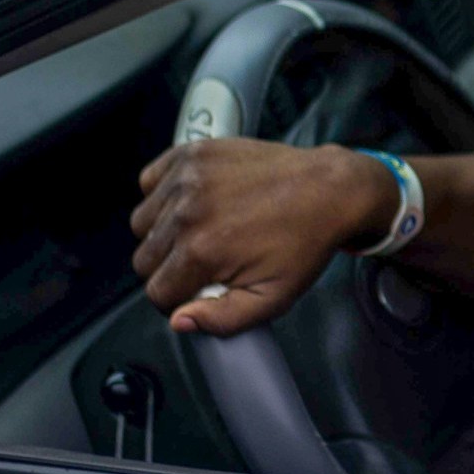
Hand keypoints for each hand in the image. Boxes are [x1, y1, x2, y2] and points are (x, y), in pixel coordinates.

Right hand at [130, 138, 394, 335]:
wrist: (330, 189)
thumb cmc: (305, 242)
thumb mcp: (273, 297)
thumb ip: (222, 319)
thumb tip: (179, 320)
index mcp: (202, 250)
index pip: (156, 291)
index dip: (178, 297)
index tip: (200, 288)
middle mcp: (186, 212)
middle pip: (145, 259)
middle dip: (171, 267)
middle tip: (207, 260)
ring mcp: (187, 178)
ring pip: (143, 223)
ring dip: (164, 232)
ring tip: (203, 230)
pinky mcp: (193, 153)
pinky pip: (150, 182)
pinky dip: (164, 194)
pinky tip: (195, 202)